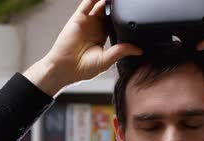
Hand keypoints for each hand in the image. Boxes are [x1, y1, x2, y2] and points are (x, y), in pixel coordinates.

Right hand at [24, 0, 141, 96]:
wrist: (64, 69)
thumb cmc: (82, 69)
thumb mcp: (106, 60)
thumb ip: (121, 51)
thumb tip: (139, 50)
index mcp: (102, 36)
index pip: (115, 22)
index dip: (122, 17)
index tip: (133, 12)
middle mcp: (95, 27)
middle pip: (108, 11)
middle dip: (115, 6)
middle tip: (128, 2)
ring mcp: (87, 22)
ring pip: (99, 5)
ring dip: (107, 1)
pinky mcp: (78, 19)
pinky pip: (87, 4)